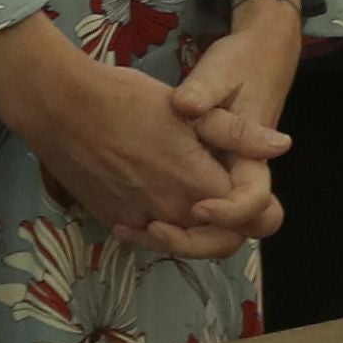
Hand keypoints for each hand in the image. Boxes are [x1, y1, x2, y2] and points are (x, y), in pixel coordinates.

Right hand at [0, 14, 262, 254]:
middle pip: (218, 243)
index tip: (241, 185)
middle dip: (226, 225)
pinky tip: (149, 195)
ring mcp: (139, 222)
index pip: (249, 220)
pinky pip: (145, 236)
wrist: (61, 107)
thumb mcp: (189, 110)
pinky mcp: (113, 220)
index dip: (254, 208)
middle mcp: (172, 214)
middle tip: (221, 198)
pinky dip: (155, 224)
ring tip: (186, 193)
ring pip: (181, 242)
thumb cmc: (126, 99)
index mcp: (199, 186)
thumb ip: (236, 134)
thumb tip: (282, 146)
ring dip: (191, 226)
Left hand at [158, 0, 310, 254]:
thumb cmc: (235, 67)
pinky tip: (124, 222)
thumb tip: (198, 112)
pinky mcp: (196, 189)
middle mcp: (236, 182)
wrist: (247, 59)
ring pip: (202, 238)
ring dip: (171, 241)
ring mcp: (217, 189)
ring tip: (133, 227)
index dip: (229, 212)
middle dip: (192, 242)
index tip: (198, 207)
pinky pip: (182, 227)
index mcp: (248, 161)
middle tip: (154, 227)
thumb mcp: (216, 78)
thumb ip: (209, 103)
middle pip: (227, 238)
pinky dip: (156, 233)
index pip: (254, 206)